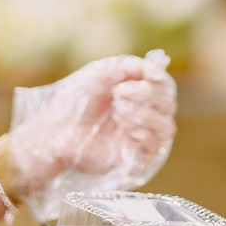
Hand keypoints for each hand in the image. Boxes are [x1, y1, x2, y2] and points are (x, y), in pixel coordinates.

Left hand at [6, 51, 176, 217]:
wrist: (55, 131)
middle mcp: (144, 115)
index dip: (161, 79)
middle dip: (149, 94)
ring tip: (119, 111)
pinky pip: (155, 147)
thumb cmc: (75, 102)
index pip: (165, 86)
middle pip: (170, 104)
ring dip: (146, 114)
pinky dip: (143, 133)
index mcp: (139, 95)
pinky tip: (124, 127)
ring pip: (167, 126)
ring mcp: (140, 137)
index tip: (148, 74)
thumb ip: (129, 67)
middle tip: (120, 94)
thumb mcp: (101, 74)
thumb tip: (157, 67)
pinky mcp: (135, 158)